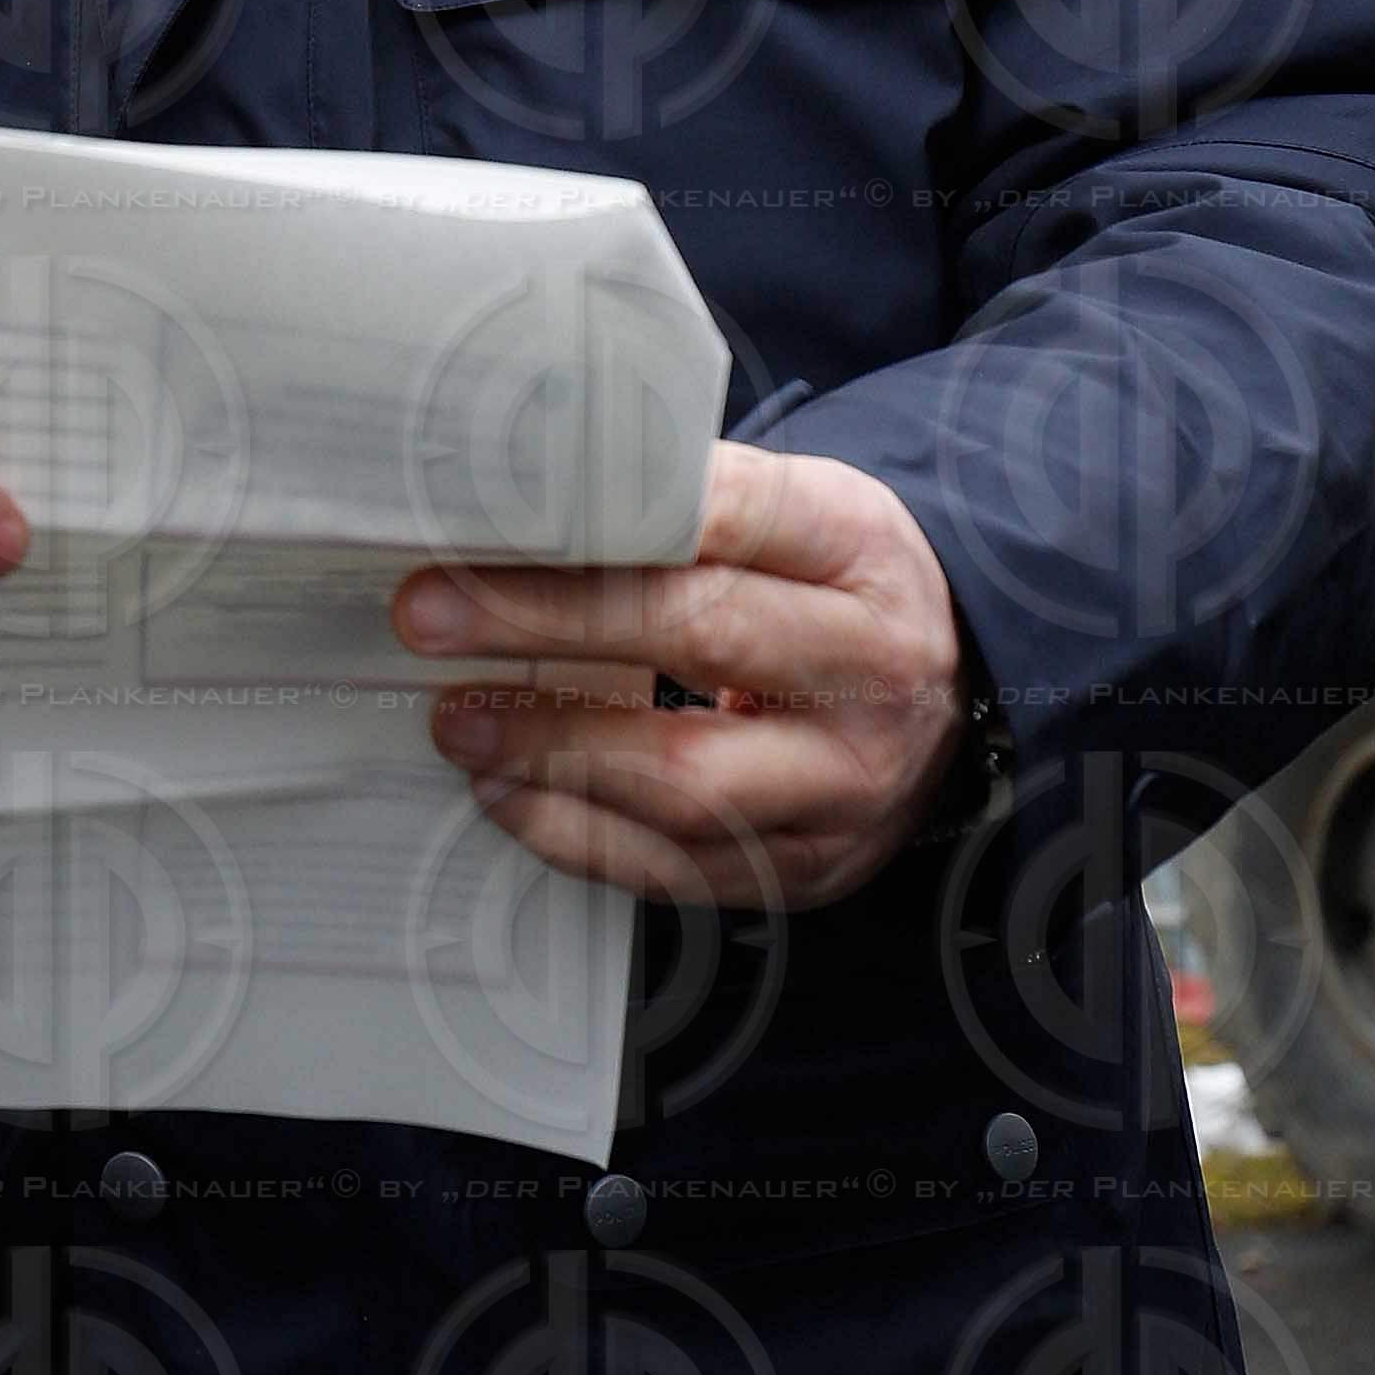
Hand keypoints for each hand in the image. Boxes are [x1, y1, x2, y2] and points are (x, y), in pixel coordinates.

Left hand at [392, 441, 969, 909]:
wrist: (947, 696)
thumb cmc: (829, 587)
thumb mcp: (791, 515)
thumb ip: (679, 506)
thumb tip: (515, 504)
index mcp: (858, 548)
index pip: (727, 516)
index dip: (594, 526)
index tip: (476, 537)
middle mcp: (870, 667)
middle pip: (703, 636)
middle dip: (546, 626)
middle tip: (427, 620)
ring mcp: (849, 783)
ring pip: (687, 780)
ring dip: (548, 752)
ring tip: (455, 722)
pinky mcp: (813, 867)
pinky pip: (678, 870)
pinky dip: (576, 835)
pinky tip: (506, 795)